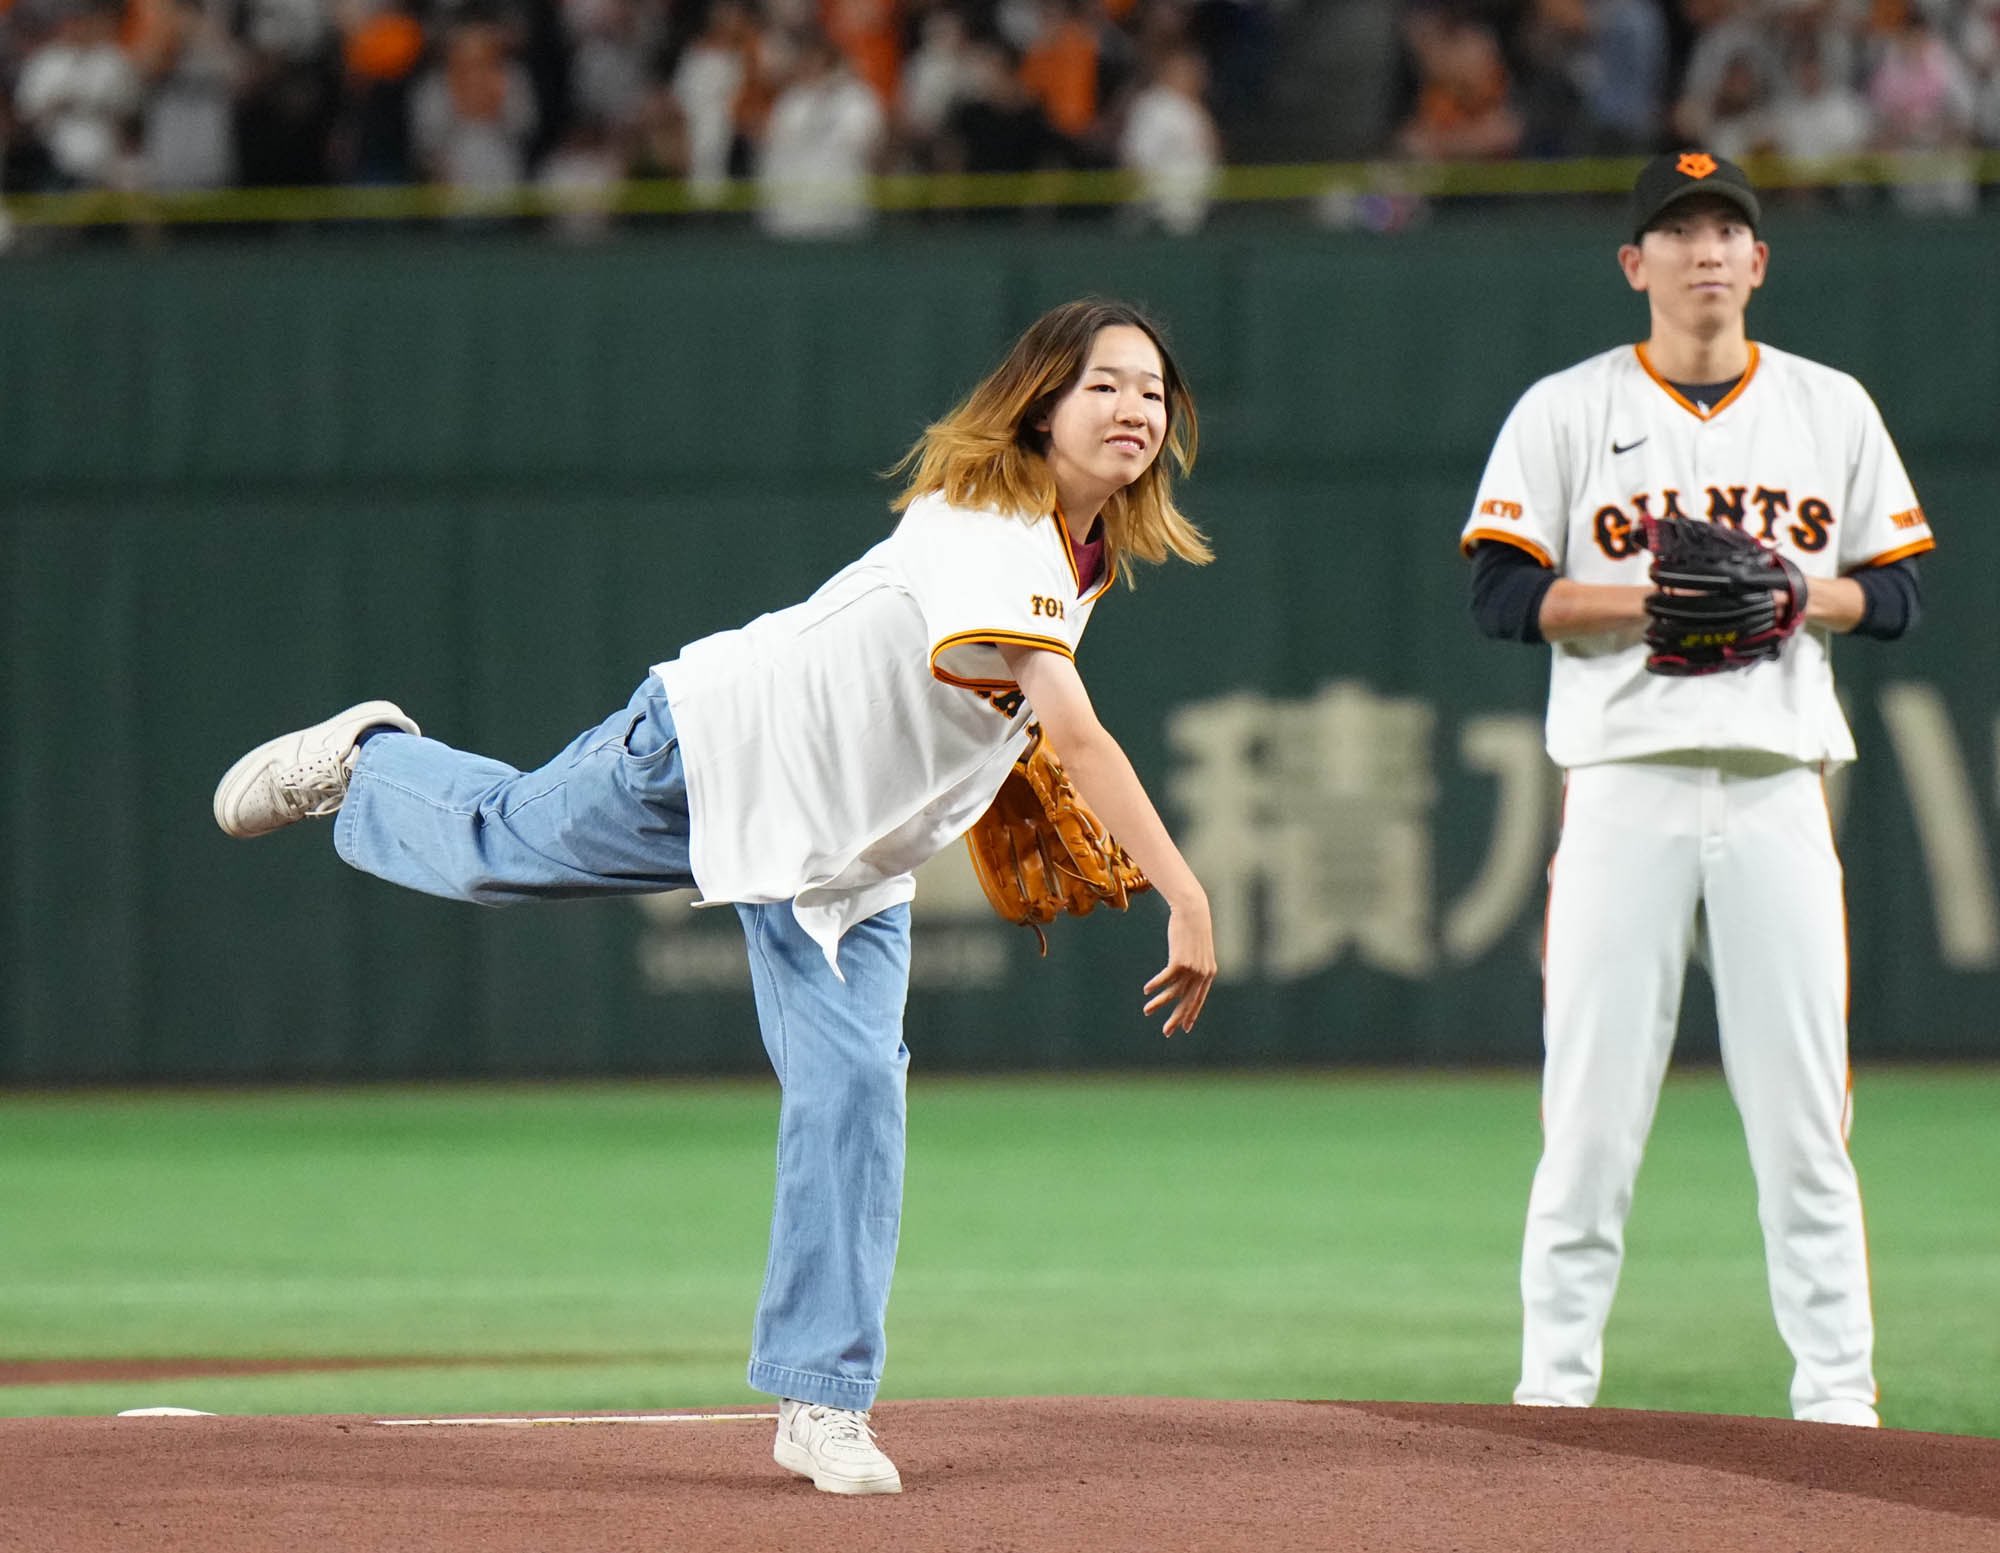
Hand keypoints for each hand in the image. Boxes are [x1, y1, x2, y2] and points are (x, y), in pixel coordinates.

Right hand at [1143, 898, 1215, 1036]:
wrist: (1194, 911)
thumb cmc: (1193, 930)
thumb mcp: (1197, 950)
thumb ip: (1193, 965)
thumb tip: (1186, 976)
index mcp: (1209, 973)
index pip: (1199, 1000)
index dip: (1191, 1014)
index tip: (1185, 1028)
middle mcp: (1203, 973)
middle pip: (1188, 1001)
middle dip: (1176, 1018)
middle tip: (1167, 1032)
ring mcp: (1192, 968)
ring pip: (1174, 992)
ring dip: (1159, 1002)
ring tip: (1146, 1010)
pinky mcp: (1181, 960)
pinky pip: (1166, 978)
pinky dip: (1156, 984)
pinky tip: (1146, 990)